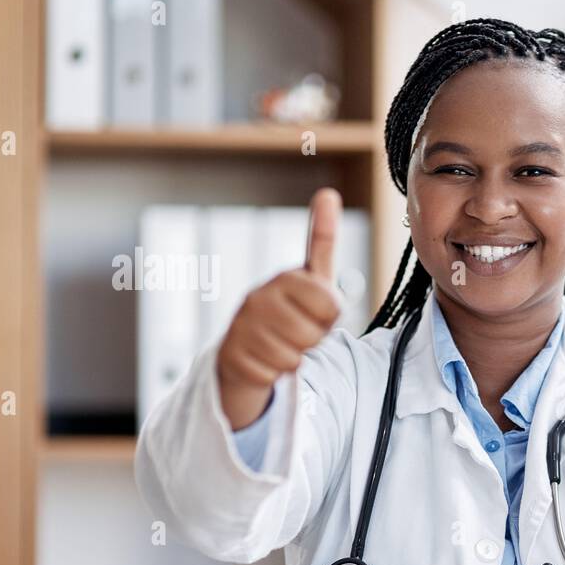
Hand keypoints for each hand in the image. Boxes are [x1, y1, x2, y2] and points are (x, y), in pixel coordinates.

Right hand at [217, 188, 344, 429]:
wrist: (248, 347)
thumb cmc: (291, 310)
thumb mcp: (313, 280)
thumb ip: (322, 242)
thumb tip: (328, 192)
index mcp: (285, 278)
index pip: (331, 305)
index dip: (331, 315)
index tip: (317, 309)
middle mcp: (259, 297)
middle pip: (313, 333)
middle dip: (314, 338)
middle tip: (299, 330)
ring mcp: (243, 326)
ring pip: (294, 355)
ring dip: (295, 356)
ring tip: (282, 343)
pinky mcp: (233, 355)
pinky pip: (274, 373)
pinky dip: (276, 372)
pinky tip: (266, 359)